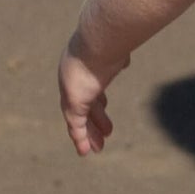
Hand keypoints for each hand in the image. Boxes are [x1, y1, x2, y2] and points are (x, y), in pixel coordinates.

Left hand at [58, 35, 125, 156]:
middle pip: (85, 105)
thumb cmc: (111, 41)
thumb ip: (117, 58)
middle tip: (105, 134)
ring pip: (79, 119)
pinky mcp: (72, 104)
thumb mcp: (116, 51)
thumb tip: (123, 59)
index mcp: (85, 68)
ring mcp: (71, 92)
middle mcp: (74, 80)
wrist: (98, 42)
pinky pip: (75, 126)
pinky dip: (80, 139)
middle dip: (95, 120)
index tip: (105, 107)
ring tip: (99, 148)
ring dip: (89, 133)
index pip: (91, 88)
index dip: (98, 100)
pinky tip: (85, 152)